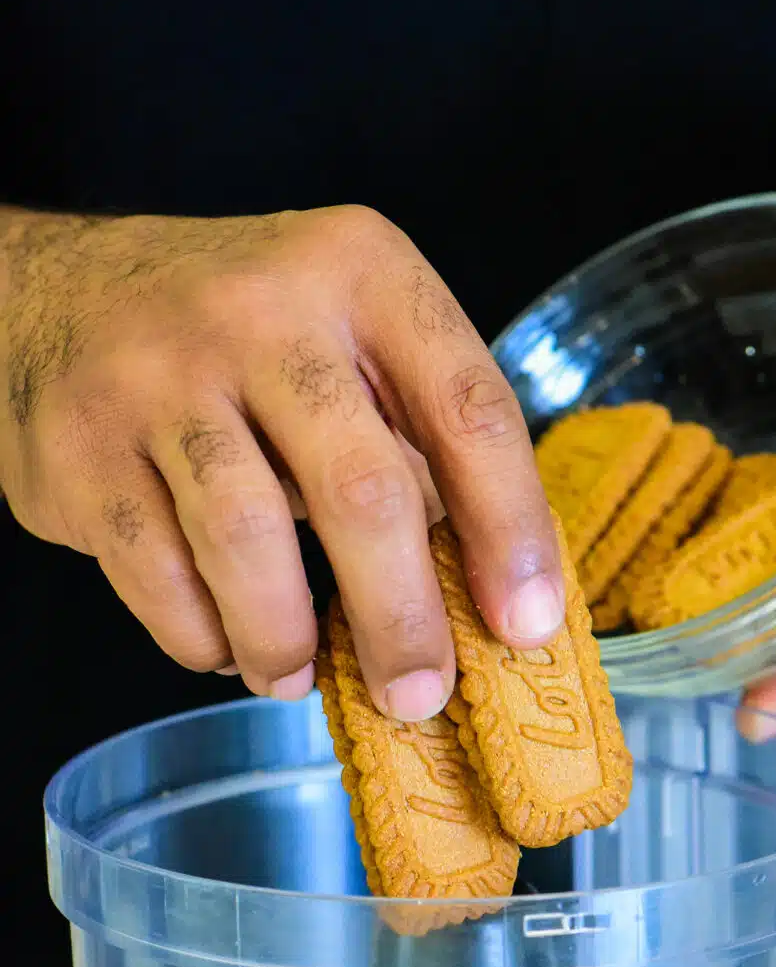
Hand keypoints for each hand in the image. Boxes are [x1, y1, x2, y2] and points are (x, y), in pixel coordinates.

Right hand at [0, 206, 562, 714]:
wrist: (58, 295)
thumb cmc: (243, 341)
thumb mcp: (348, 341)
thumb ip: (421, 441)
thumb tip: (497, 597)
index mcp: (363, 272)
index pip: (469, 409)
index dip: (511, 530)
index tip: (526, 624)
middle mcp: (262, 308)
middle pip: (362, 489)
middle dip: (401, 617)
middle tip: (418, 694)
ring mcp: (159, 372)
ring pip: (246, 537)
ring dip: (284, 637)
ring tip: (295, 676)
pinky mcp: (81, 443)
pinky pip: (157, 571)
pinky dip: (201, 633)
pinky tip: (224, 644)